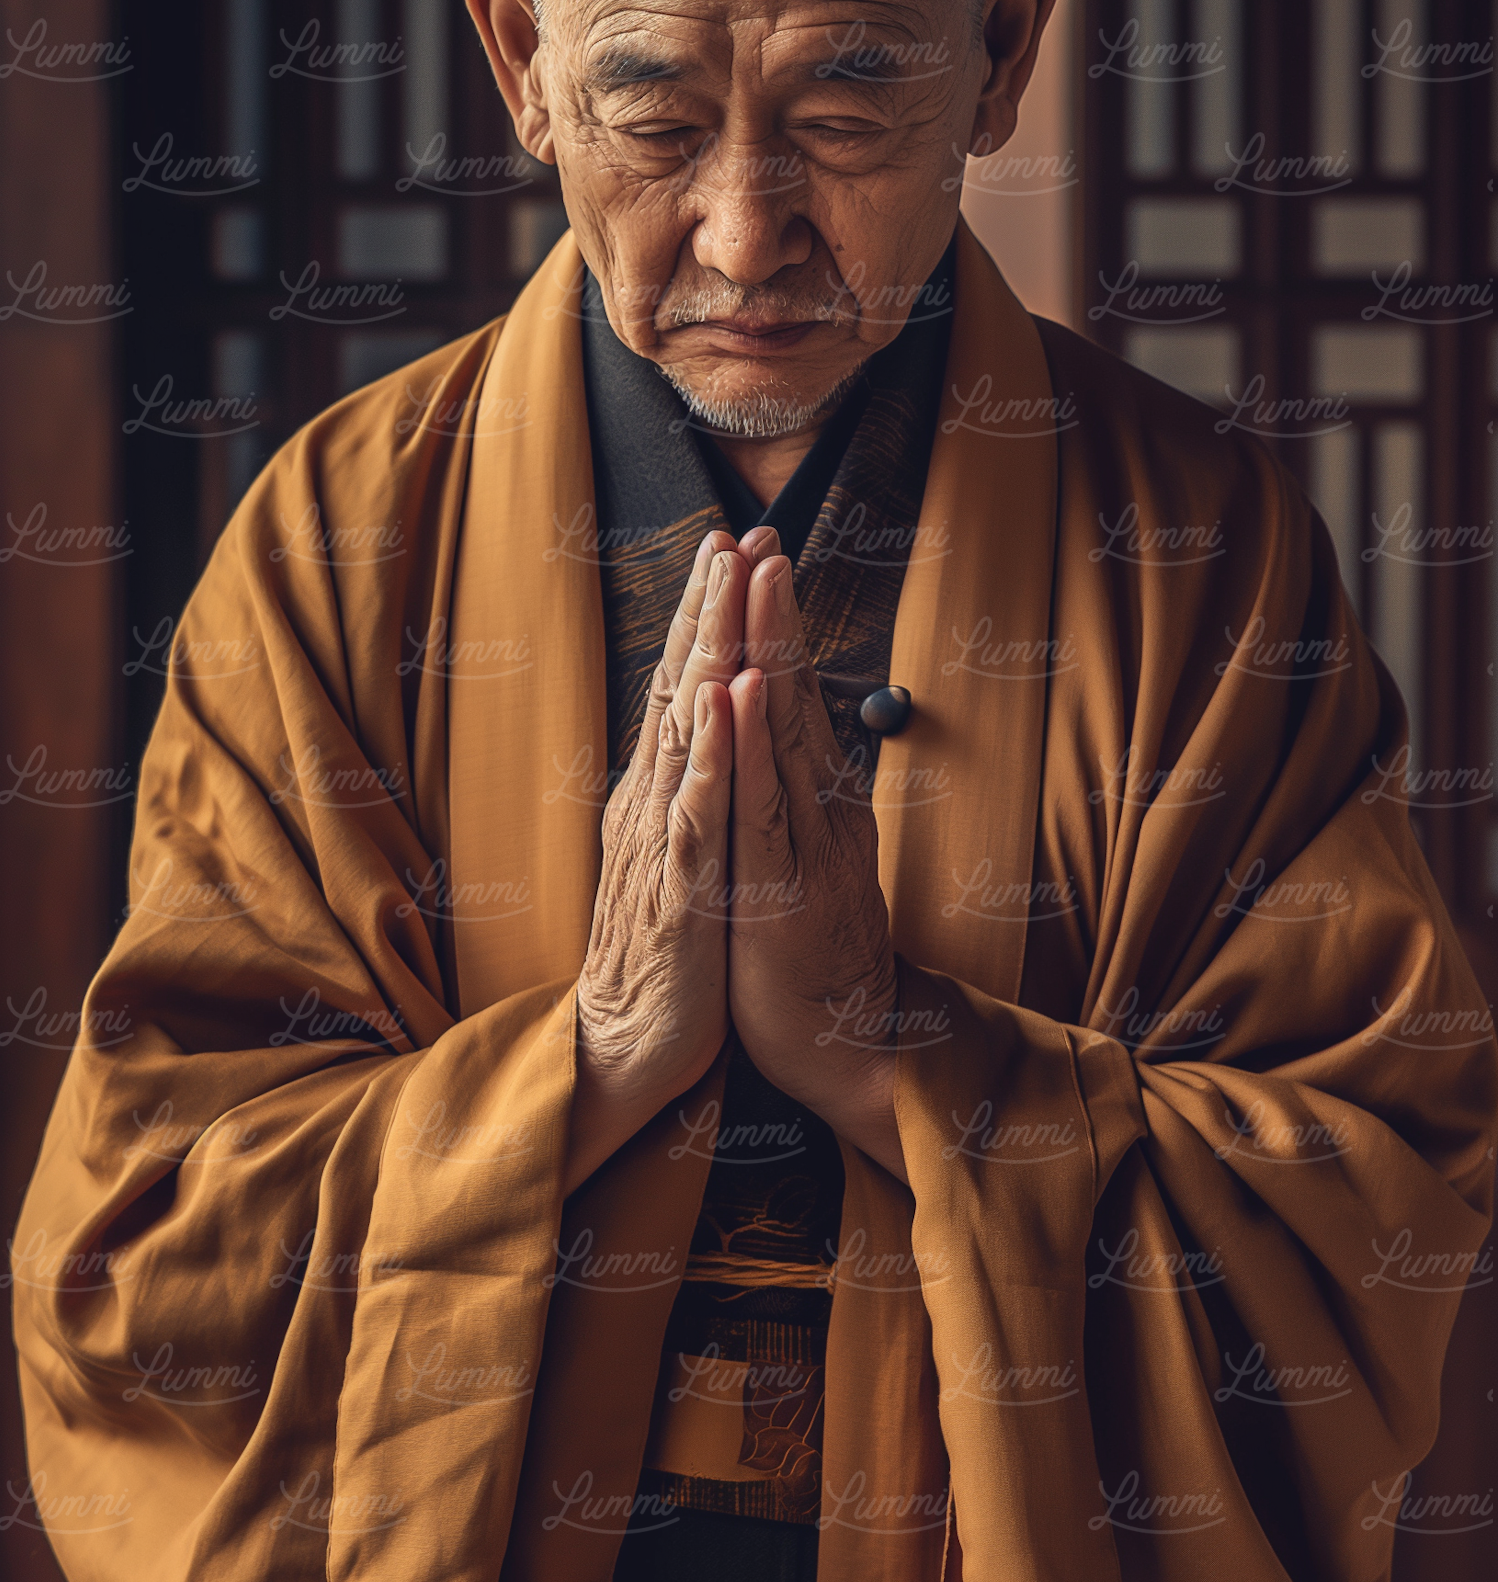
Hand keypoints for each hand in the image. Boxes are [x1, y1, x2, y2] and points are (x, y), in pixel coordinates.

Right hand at [563, 531, 745, 1194]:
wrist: (628, 1043)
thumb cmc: (666, 953)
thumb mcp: (682, 855)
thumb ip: (689, 791)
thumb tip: (704, 732)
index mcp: (662, 794)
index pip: (686, 690)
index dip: (708, 619)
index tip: (734, 549)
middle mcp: (655, 802)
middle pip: (681, 691)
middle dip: (708, 612)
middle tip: (731, 537)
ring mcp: (665, 842)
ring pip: (687, 736)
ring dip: (706, 661)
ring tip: (724, 594)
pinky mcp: (681, 890)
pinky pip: (695, 814)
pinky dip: (707, 758)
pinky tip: (718, 710)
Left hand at [725, 533, 907, 1183]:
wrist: (844, 1044)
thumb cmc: (809, 954)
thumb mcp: (800, 859)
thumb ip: (799, 796)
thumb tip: (790, 741)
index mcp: (811, 800)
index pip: (786, 699)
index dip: (770, 628)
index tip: (753, 558)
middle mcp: (815, 808)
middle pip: (790, 695)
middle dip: (772, 613)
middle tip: (761, 537)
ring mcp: (803, 844)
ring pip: (781, 734)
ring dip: (768, 653)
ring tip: (758, 582)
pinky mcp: (781, 887)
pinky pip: (762, 807)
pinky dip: (749, 747)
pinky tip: (737, 696)